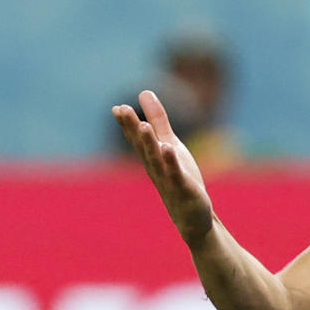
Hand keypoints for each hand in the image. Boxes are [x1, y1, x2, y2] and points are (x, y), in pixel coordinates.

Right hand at [113, 90, 214, 245]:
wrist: (192, 216)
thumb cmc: (178, 178)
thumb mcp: (169, 144)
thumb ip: (158, 120)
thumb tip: (144, 92)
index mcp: (151, 157)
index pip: (136, 138)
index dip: (127, 124)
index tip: (118, 108)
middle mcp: (155, 167)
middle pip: (142, 146)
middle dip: (133, 129)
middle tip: (123, 110)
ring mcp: (168, 179)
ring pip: (156, 160)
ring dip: (149, 143)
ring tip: (143, 126)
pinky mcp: (183, 188)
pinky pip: (175, 174)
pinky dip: (171, 162)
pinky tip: (168, 148)